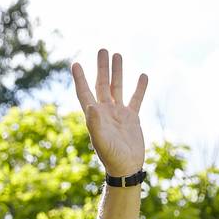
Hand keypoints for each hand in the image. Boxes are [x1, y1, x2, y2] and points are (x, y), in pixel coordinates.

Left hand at [71, 49, 147, 178]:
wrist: (126, 168)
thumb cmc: (111, 157)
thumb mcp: (101, 140)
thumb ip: (95, 123)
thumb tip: (90, 105)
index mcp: (95, 116)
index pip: (85, 93)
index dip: (80, 79)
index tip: (75, 63)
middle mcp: (105, 112)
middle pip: (102, 85)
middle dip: (102, 68)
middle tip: (103, 50)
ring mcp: (119, 114)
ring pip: (118, 87)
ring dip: (117, 72)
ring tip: (118, 55)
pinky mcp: (132, 118)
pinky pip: (136, 99)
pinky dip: (140, 88)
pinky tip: (142, 75)